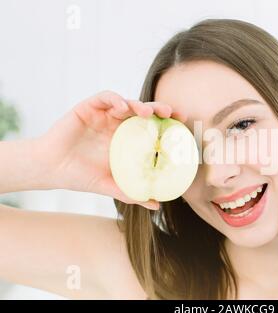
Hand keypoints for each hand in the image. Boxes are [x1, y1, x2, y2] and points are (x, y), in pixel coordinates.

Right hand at [36, 90, 186, 209]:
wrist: (50, 170)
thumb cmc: (80, 176)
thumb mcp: (110, 186)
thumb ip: (131, 192)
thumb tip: (157, 205)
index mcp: (126, 139)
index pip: (151, 127)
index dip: (167, 124)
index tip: (182, 125)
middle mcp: (118, 125)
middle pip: (143, 112)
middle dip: (159, 109)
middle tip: (171, 113)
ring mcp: (104, 115)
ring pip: (127, 102)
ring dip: (139, 104)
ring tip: (148, 113)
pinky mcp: (88, 108)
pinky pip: (105, 98)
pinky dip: (115, 99)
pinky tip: (122, 106)